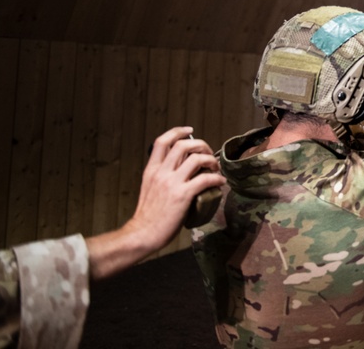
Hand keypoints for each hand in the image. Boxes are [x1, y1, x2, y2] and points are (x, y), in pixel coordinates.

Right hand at [128, 126, 225, 248]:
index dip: (177, 132)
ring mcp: (171, 183)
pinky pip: (205, 179)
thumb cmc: (149, 215)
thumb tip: (180, 169)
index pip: (161, 141)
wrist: (143, 234)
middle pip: (183, 145)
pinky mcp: (182, 195)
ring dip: (211, 160)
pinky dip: (217, 179)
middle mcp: (161, 172)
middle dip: (201, 145)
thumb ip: (162, 176)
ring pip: (196, 159)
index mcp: (151, 170)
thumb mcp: (150, 188)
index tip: (189, 131)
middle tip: (208, 153)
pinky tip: (221, 183)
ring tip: (216, 168)